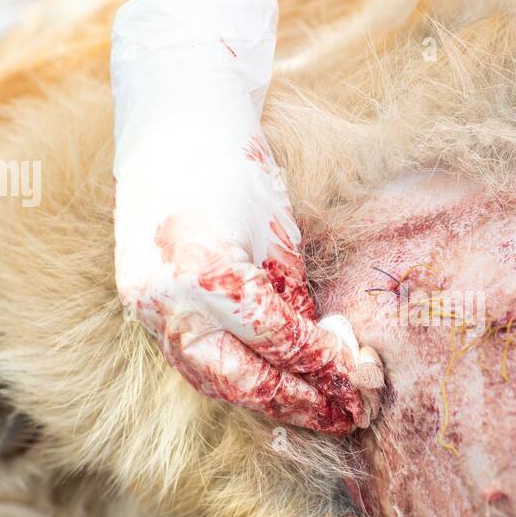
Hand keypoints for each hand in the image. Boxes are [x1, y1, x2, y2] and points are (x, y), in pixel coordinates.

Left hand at [112, 0, 381, 433]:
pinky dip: (306, 341)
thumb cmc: (214, 170)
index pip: (226, 377)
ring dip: (310, 381)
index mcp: (157, 306)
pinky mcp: (200, 261)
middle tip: (352, 416)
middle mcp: (157, 308)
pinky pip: (263, 319)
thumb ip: (272, 302)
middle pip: (235, 383)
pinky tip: (343, 348)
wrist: (184, 100)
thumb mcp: (241, 248)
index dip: (284, 399)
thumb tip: (315, 356)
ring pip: (248, 363)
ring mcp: (171, 289)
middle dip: (300, 404)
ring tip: (359, 387)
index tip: (330, 411)